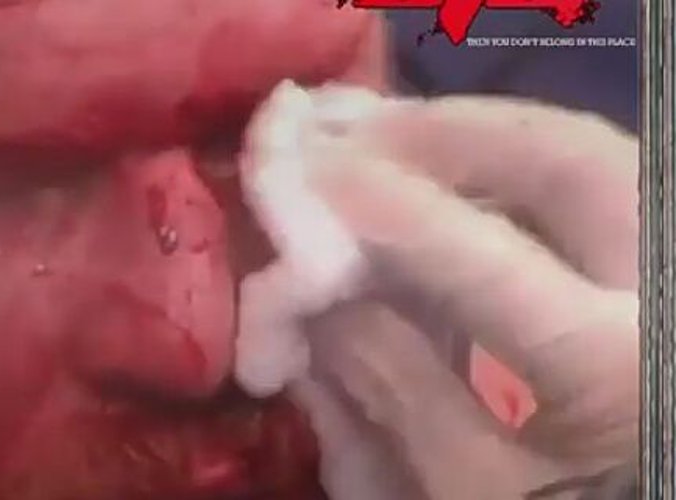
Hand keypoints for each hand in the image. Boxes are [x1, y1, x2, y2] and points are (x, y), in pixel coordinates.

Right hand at [241, 86, 637, 498]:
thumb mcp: (466, 492)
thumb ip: (392, 388)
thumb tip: (313, 291)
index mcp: (611, 368)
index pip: (479, 253)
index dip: (380, 200)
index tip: (300, 165)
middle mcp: (663, 300)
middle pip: (569, 163)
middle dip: (447, 131)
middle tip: (348, 131)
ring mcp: (674, 284)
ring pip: (604, 158)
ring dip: (488, 138)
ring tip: (392, 142)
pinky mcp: (665, 286)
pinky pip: (614, 191)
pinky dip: (530, 172)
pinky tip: (459, 178)